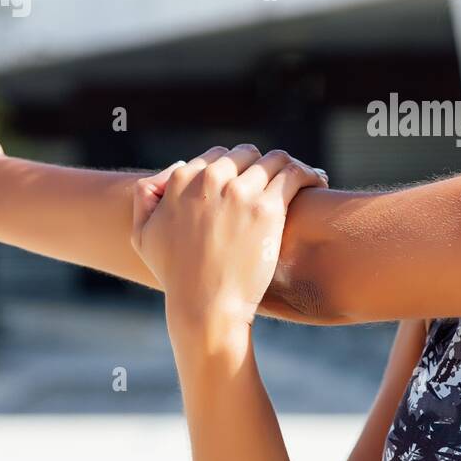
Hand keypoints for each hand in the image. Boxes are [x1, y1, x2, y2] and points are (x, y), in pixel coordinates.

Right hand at [130, 145, 327, 326]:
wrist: (205, 306)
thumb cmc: (176, 276)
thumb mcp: (142, 235)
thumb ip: (146, 196)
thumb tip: (174, 168)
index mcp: (181, 180)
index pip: (217, 155)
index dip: (235, 167)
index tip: (250, 178)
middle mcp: (210, 179)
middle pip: (246, 153)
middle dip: (261, 165)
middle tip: (279, 179)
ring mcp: (240, 192)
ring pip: (274, 159)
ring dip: (289, 166)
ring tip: (305, 177)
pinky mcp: (268, 208)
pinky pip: (294, 174)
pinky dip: (308, 173)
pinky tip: (318, 181)